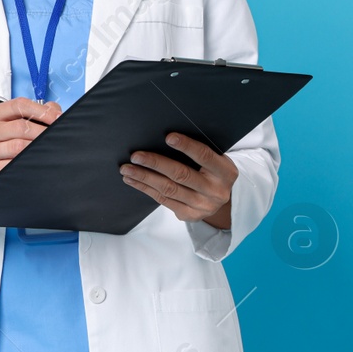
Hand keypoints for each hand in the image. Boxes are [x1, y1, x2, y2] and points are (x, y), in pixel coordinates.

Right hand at [0, 97, 61, 201]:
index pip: (19, 105)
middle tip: (56, 136)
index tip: (57, 118)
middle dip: (42, 132)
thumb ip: (35, 112)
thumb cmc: (5, 142)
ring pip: (18, 146)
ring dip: (37, 147)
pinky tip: (35, 161)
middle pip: (20, 126)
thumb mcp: (14, 122)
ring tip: (46, 148)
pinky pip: (14, 164)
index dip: (42, 111)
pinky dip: (28, 162)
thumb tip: (54, 111)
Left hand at [119, 132, 235, 229]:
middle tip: (135, 156)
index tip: (168, 137)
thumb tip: (165, 137)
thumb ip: (197, 152)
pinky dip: (145, 188)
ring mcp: (202, 205)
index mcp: (225, 172)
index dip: (187, 146)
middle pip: (181, 175)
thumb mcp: (215, 161)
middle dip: (155, 164)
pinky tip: (133, 180)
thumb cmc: (212, 172)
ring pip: (168, 189)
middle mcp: (215, 191)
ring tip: (127, 169)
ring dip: (144, 178)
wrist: (221, 200)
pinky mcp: (189, 215)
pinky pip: (163, 200)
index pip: (204, 156)